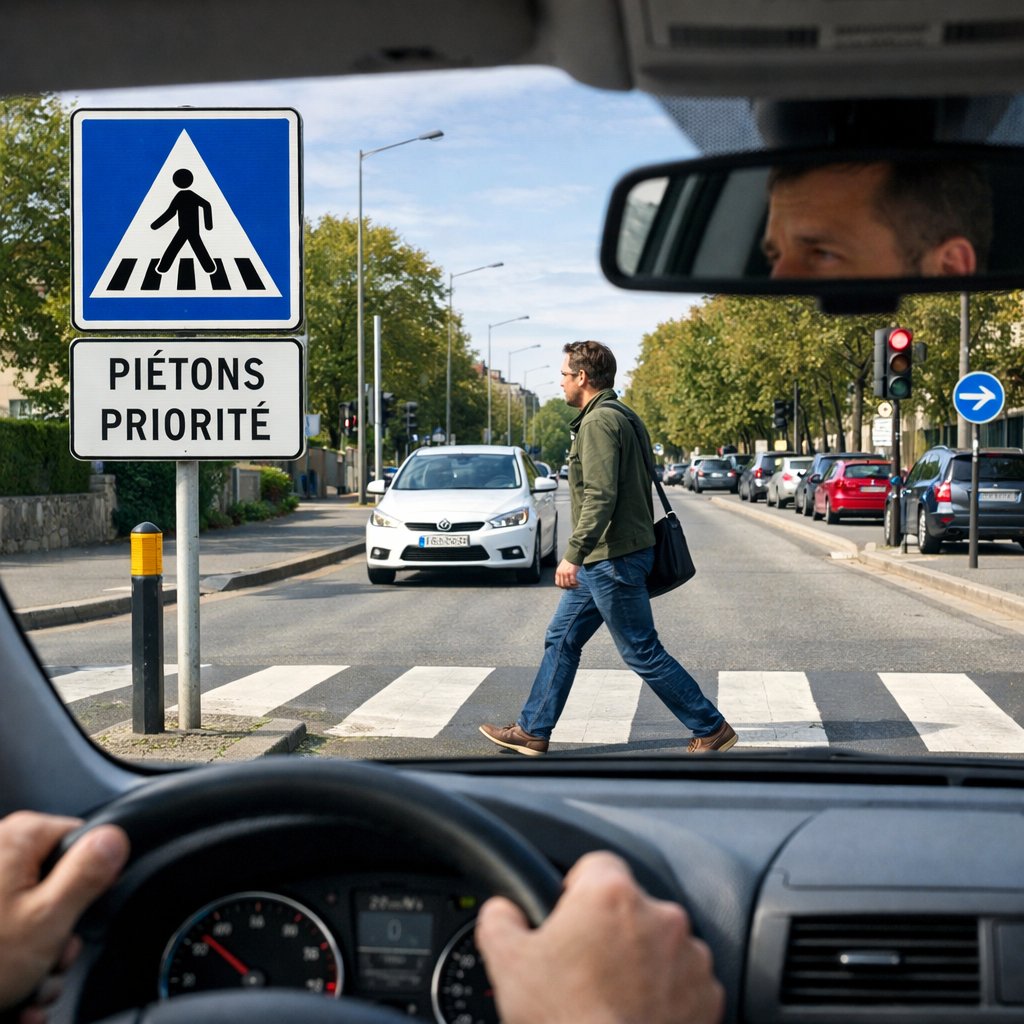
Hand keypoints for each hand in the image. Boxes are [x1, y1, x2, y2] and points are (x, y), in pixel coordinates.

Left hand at [0, 812, 129, 1019]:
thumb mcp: (48, 918)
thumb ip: (88, 872)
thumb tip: (116, 838)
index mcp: (18, 839)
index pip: (82, 842)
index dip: (92, 883)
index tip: (83, 916)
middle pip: (57, 886)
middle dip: (61, 936)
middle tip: (50, 962)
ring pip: (32, 918)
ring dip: (39, 961)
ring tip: (26, 989)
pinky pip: (7, 935)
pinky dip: (14, 967)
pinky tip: (12, 997)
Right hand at [476, 850, 724, 1023]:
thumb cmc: (565, 1020)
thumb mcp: (507, 962)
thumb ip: (499, 917)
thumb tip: (502, 910)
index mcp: (611, 894)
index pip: (595, 864)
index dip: (577, 888)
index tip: (568, 915)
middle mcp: (659, 915)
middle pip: (629, 904)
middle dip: (609, 928)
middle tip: (584, 966)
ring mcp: (689, 956)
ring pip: (659, 942)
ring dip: (641, 959)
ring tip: (612, 995)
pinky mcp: (708, 995)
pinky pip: (684, 979)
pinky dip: (666, 992)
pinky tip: (637, 1012)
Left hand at [554, 558, 579, 588]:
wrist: (573, 555)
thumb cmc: (569, 562)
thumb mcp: (562, 568)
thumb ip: (562, 574)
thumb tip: (564, 582)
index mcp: (558, 572)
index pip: (558, 584)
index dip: (563, 587)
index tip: (567, 587)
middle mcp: (561, 573)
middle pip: (563, 585)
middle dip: (568, 587)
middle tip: (573, 587)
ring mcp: (566, 573)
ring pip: (568, 584)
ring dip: (573, 586)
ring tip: (577, 585)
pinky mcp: (572, 573)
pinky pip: (573, 582)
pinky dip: (576, 584)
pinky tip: (578, 583)